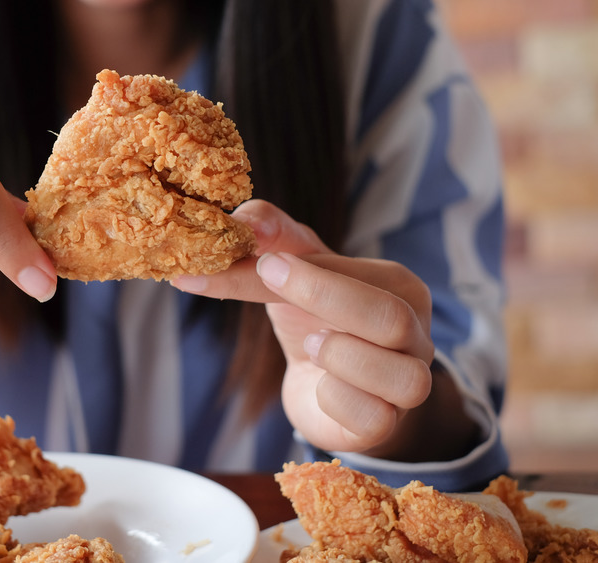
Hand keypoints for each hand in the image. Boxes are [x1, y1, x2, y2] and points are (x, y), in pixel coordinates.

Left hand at [171, 200, 434, 453]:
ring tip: (311, 345)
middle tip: (269, 282)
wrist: (323, 391)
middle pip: (390, 318)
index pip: (359, 274)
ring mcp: (409, 385)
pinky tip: (320, 386)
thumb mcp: (291, 273)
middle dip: (324, 299)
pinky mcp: (387, 426)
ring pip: (399, 376)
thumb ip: (271, 240)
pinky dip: (337, 400)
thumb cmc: (313, 321)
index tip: (259, 260)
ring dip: (341, 357)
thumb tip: (240, 220)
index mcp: (399, 288)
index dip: (306, 270)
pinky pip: (374, 417)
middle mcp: (417, 334)